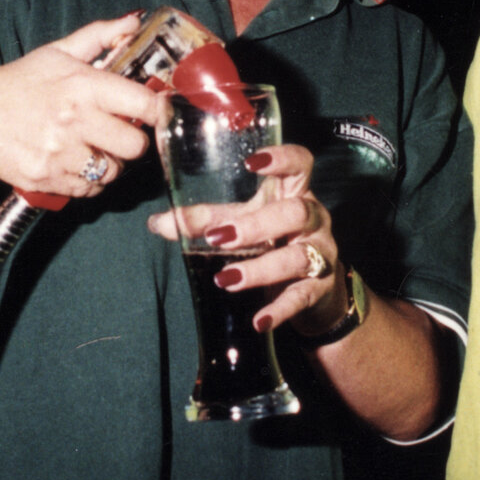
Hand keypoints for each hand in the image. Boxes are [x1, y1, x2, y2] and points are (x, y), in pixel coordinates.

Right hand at [0, 14, 160, 201]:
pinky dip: (88, 181)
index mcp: (82, 85)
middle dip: (132, 141)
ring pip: (113, 171)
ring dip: (109, 163)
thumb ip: (99, 36)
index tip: (157, 112)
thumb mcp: (56, 53)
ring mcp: (59, 153)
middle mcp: (73, 120)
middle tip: (119, 133)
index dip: (158, 110)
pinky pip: (89, 189)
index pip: (144, 104)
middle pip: (136, 145)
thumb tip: (134, 20)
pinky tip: (73, 163)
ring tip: (92, 148)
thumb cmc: (19, 84)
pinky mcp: (47, 179)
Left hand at [145, 143, 348, 333]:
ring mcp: (321, 253)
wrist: (315, 289)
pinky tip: (259, 321)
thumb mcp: (244, 224)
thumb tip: (158, 223)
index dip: (282, 158)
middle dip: (258, 224)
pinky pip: (301, 296)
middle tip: (220, 237)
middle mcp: (314, 219)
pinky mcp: (320, 287)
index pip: (300, 164)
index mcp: (294, 193)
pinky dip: (279, 309)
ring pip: (298, 257)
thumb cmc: (275, 241)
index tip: (251, 161)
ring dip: (260, 268)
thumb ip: (206, 221)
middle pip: (297, 212)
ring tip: (225, 279)